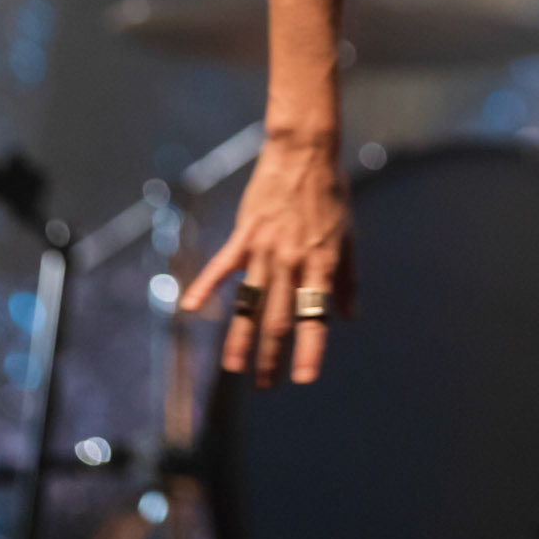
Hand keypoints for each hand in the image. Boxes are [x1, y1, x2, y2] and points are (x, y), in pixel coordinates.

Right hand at [180, 134, 354, 387]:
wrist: (304, 154)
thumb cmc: (330, 195)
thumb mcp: (348, 237)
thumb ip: (346, 280)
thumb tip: (348, 316)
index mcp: (320, 264)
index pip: (314, 317)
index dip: (309, 350)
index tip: (304, 378)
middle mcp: (292, 262)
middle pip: (279, 319)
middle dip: (272, 356)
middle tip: (266, 384)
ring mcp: (265, 250)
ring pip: (251, 303)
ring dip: (241, 337)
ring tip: (234, 368)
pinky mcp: (244, 235)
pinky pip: (222, 267)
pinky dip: (205, 288)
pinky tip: (190, 309)